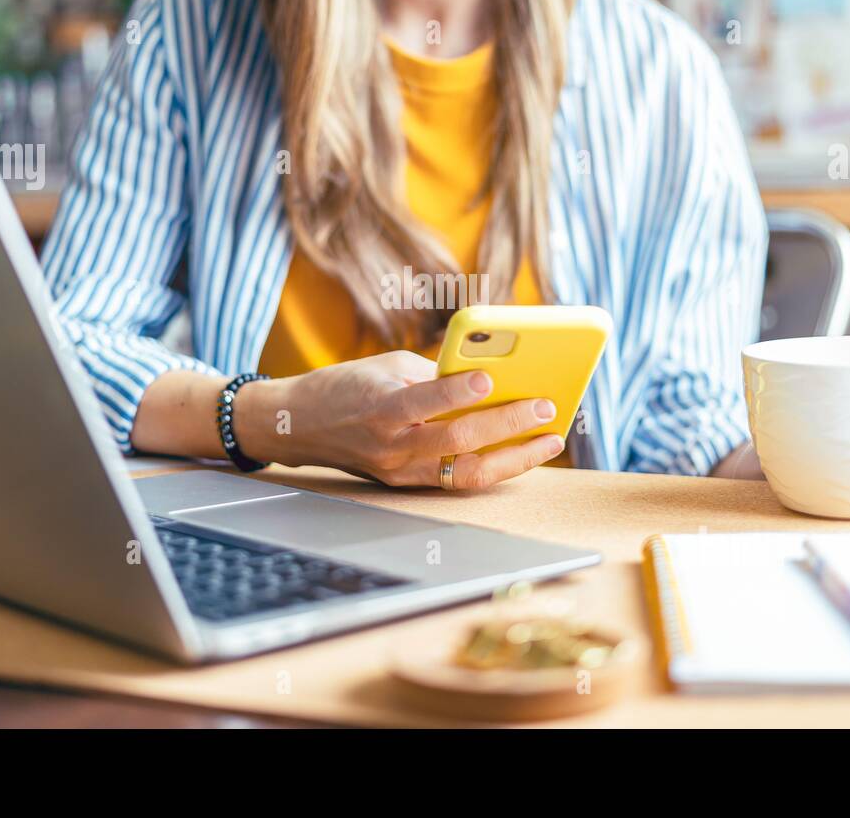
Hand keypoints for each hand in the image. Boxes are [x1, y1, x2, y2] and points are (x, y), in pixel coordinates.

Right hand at [234, 351, 563, 488]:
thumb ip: (434, 374)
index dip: (460, 392)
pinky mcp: (406, 483)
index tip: (493, 378)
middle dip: (508, 424)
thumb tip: (490, 377)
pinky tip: (523, 454)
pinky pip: (458, 480)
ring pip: (467, 472)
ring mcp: (399, 471)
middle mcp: (391, 445)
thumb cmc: (347, 385)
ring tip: (550, 440)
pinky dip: (495, 468)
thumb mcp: (386, 366)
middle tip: (546, 406)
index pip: (426, 401)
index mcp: (381, 407)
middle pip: (458, 441)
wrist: (299, 425)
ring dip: (515, 457)